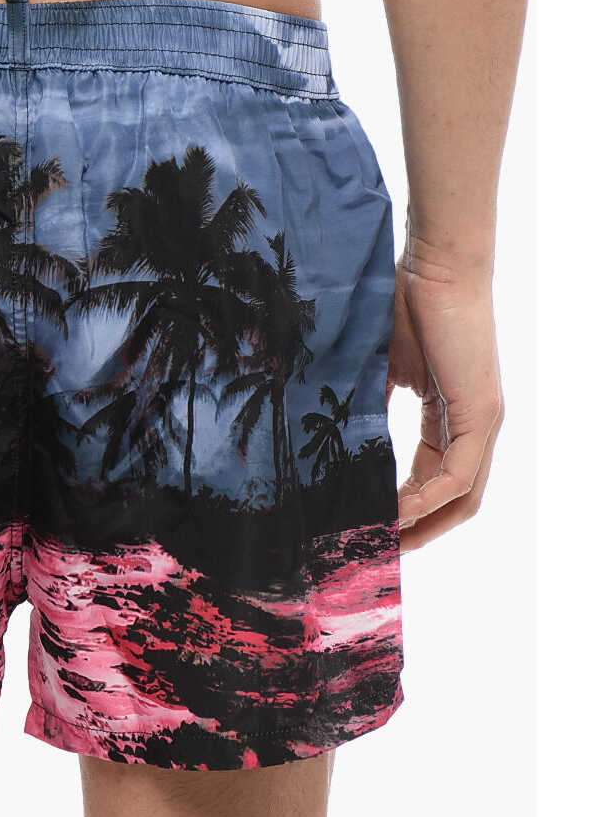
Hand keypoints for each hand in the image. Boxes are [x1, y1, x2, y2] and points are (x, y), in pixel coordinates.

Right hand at [387, 252, 503, 551]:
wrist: (434, 265)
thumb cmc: (406, 301)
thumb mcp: (382, 366)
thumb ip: (370, 403)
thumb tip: (332, 433)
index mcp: (453, 415)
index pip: (437, 479)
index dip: (406, 509)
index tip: (370, 526)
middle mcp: (477, 425)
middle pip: (457, 500)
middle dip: (419, 532)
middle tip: (378, 552)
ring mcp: (484, 421)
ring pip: (462, 495)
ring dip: (424, 525)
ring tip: (383, 541)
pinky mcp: (482, 413)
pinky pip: (459, 474)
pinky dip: (430, 498)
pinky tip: (398, 510)